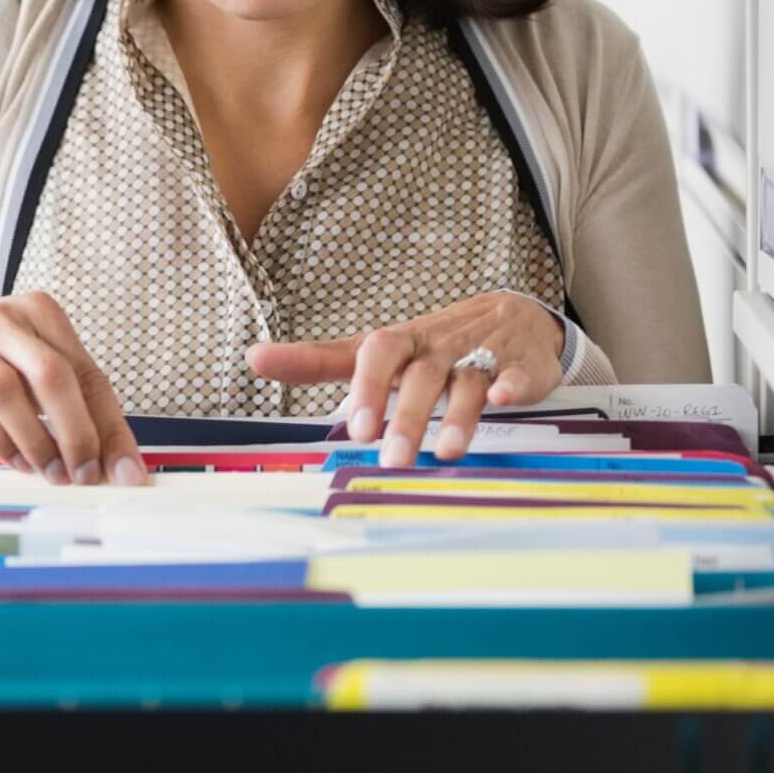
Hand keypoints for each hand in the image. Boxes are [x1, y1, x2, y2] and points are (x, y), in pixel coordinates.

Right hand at [0, 291, 145, 484]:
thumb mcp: (24, 357)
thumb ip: (65, 392)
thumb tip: (108, 452)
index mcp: (38, 312)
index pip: (86, 371)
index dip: (109, 425)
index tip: (124, 468)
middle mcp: (2, 318)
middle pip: (51, 375)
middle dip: (76, 432)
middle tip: (86, 473)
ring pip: (9, 392)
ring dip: (36, 441)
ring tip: (50, 472)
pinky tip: (16, 460)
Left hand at [246, 292, 565, 467]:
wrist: (508, 316)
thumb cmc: (428, 345)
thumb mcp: (374, 351)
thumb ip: (318, 359)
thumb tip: (255, 357)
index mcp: (399, 344)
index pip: (375, 356)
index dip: (366, 389)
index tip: (355, 428)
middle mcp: (436, 349)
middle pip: (419, 377)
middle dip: (406, 416)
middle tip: (392, 456)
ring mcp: (480, 356)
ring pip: (467, 382)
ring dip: (457, 416)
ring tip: (445, 452)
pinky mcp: (518, 366)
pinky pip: (516, 375)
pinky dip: (511, 386)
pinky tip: (504, 399)